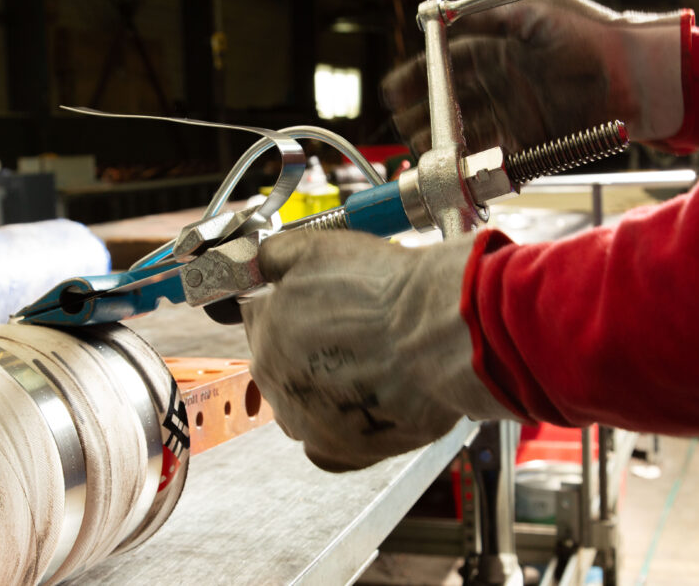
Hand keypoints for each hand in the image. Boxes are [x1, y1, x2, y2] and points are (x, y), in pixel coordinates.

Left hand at [240, 230, 511, 471]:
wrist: (439, 333)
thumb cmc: (385, 290)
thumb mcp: (317, 247)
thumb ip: (274, 255)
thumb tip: (258, 263)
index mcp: (265, 330)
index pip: (259, 314)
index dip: (290, 302)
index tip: (319, 299)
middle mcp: (276, 381)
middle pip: (278, 360)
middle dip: (304, 345)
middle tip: (351, 330)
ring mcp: (307, 421)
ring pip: (299, 404)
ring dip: (321, 387)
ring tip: (365, 365)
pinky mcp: (344, 451)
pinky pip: (327, 445)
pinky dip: (340, 428)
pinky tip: (364, 405)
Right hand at [383, 0, 683, 155]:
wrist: (635, 75)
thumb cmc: (590, 36)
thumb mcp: (537, 15)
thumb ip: (492, 18)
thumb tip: (450, 22)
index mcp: (495, 53)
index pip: (444, 68)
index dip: (417, 79)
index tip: (395, 91)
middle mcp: (498, 87)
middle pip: (447, 106)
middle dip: (422, 117)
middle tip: (404, 127)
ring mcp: (511, 117)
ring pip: (463, 134)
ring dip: (440, 143)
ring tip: (423, 149)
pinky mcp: (528, 144)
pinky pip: (491, 156)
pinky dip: (471, 163)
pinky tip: (453, 166)